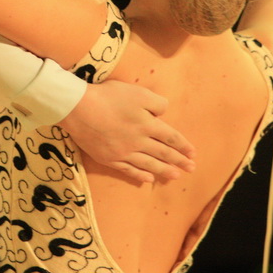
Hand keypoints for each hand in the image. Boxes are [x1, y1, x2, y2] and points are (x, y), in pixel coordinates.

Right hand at [58, 80, 195, 183]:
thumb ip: (156, 103)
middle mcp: (139, 142)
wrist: (79, 109)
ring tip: (176, 176)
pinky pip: (129, 170)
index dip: (183, 146)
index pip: (171, 137)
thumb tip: (164, 114)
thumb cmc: (108, 97)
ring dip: (164, 171)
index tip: (193, 153)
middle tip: (191, 169)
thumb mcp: (137, 92)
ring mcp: (124, 153)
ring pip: (149, 165)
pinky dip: (140, 176)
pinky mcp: (109, 159)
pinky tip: (148, 180)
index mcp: (147, 124)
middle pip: (163, 153)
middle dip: (179, 161)